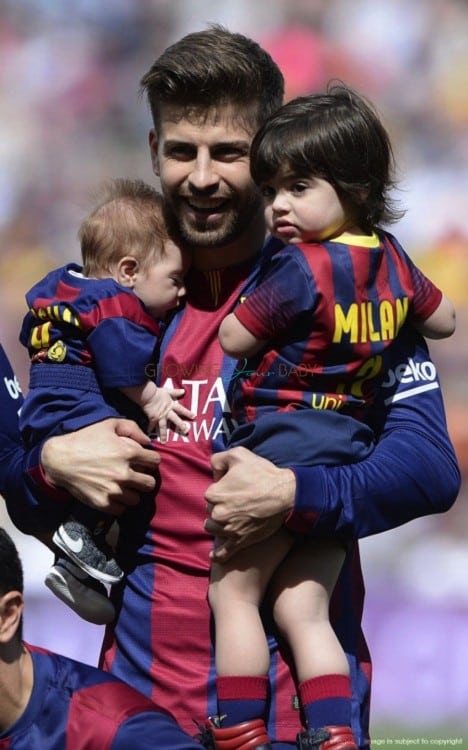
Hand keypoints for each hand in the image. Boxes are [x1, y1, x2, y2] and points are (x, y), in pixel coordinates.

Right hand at [41, 418, 160, 514]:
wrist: (59, 459)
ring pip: (137, 499)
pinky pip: (122, 510)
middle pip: (150, 484)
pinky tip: (113, 494)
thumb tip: (147, 441)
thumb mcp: (109, 424)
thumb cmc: (85, 439)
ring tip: (124, 486)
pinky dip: (119, 504)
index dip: (150, 460)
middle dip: (144, 478)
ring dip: (132, 493)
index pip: (155, 461)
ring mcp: (113, 491)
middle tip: (136, 476)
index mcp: (128, 453)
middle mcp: (124, 474)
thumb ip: (132, 428)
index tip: (143, 461)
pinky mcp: (103, 503)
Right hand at [146, 387, 194, 441]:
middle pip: (176, 420)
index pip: (182, 410)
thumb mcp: (168, 391)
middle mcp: (167, 412)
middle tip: (186, 431)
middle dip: (181, 426)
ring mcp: (160, 416)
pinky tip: (148, 435)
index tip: (194, 417)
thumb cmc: (158, 392)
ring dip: (164, 435)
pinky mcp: (153, 418)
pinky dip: (149, 429)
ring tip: (164, 442)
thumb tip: (183, 391)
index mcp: (171, 405)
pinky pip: (151, 425)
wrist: (148, 395)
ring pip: (163, 427)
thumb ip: (175, 392)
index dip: (188, 413)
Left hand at [204, 447, 295, 561]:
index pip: (210, 493)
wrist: (285, 494)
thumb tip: (213, 471)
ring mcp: (228, 529)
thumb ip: (218, 459)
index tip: (234, 487)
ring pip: (213, 528)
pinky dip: (218, 554)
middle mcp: (218, 513)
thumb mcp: (238, 454)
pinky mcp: (240, 541)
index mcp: (214, 493)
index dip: (222, 488)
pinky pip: (223, 552)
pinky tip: (214, 555)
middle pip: (211, 511)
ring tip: (230, 519)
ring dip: (218, 524)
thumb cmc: (262, 473)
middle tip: (237, 501)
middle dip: (220, 506)